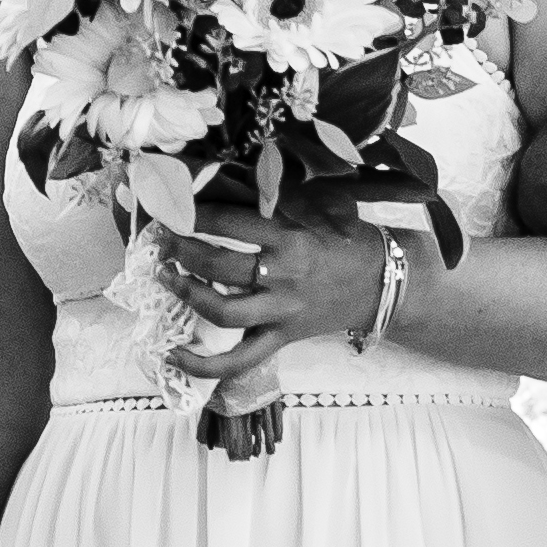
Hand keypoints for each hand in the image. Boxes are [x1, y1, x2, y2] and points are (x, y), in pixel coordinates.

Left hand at [148, 201, 394, 417]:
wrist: (383, 281)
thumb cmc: (344, 238)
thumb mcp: (312, 208)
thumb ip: (269, 198)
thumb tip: (215, 182)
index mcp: (290, 235)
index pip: (228, 220)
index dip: (191, 214)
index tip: (171, 208)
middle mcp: (284, 274)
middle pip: (218, 264)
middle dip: (181, 251)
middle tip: (162, 241)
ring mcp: (282, 310)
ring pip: (222, 310)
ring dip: (185, 294)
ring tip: (165, 277)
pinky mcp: (282, 338)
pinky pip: (238, 359)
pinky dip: (202, 364)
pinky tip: (172, 355)